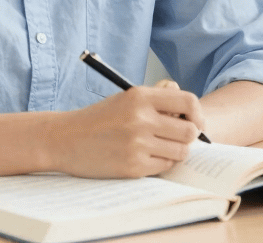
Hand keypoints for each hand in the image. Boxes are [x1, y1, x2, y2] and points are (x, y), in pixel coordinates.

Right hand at [51, 85, 204, 178]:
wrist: (66, 139)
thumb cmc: (100, 118)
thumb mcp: (127, 97)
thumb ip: (158, 95)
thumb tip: (188, 103)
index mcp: (140, 96)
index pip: (188, 101)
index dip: (197, 113)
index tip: (194, 120)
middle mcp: (141, 118)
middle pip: (189, 130)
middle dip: (188, 135)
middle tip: (177, 137)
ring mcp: (137, 144)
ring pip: (181, 151)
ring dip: (177, 151)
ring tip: (162, 147)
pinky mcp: (133, 167)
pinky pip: (164, 166)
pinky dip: (162, 163)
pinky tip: (148, 156)